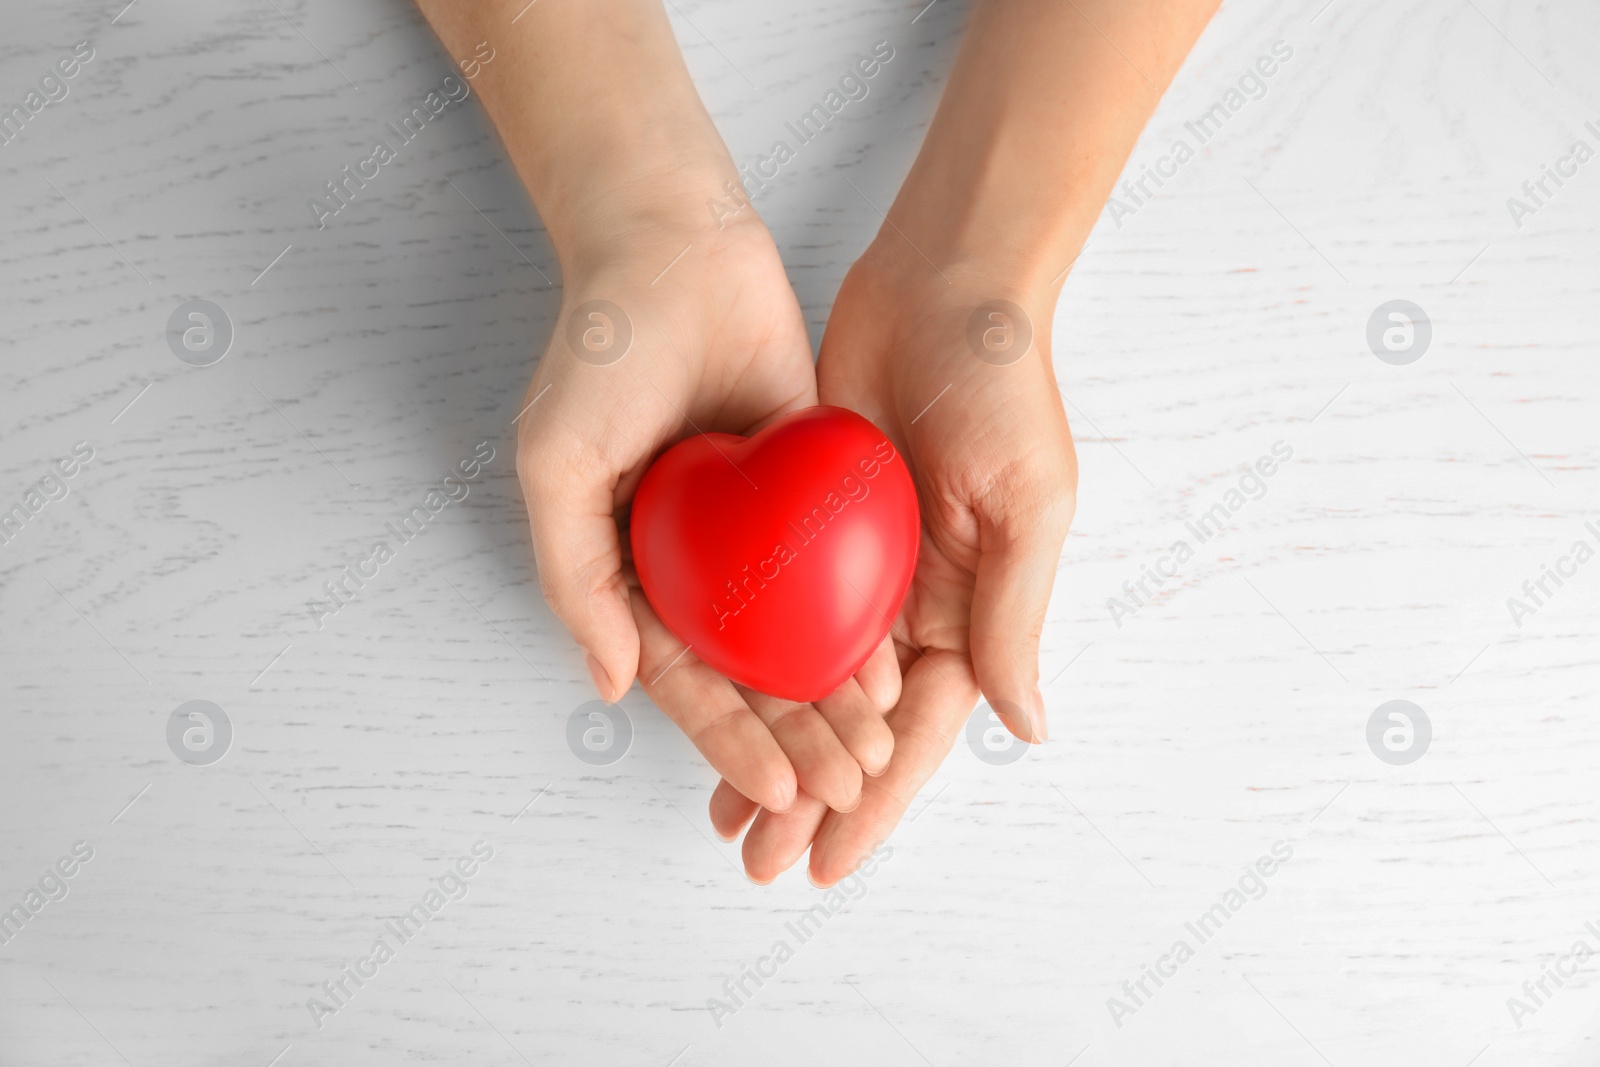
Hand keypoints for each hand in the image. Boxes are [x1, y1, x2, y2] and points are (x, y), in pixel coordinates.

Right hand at [516, 208, 897, 816]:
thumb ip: (575, 577)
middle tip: (843, 790)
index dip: (726, 742)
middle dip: (794, 741)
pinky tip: (894, 670)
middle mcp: (694, 563)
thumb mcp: (555, 465)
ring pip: (800, 637)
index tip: (773, 792)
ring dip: (834, 702)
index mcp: (631, 570)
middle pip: (750, 675)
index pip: (682, 679)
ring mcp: (754, 530)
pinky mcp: (809, 488)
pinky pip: (839, 570)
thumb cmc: (599, 352)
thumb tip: (607, 685)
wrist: (675, 246)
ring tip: (876, 754)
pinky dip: (862, 623)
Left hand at [709, 241, 1077, 882]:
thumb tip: (1026, 729)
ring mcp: (855, 563)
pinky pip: (770, 604)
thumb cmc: (1003, 386)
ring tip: (720, 806)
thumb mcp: (1026, 504)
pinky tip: (705, 695)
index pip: (915, 734)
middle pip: (852, 724)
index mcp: (967, 610)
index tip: (828, 860)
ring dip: (767, 740)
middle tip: (755, 856)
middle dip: (809, 793)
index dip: (875, 802)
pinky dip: (742, 657)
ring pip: (803, 679)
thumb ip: (1012, 615)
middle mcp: (909, 601)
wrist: (943, 284)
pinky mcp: (807, 518)